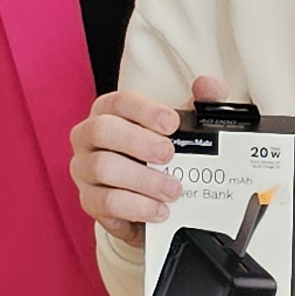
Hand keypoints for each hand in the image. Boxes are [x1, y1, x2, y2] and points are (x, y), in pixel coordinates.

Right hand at [71, 77, 232, 243]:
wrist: (152, 197)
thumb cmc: (160, 153)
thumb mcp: (182, 127)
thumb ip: (200, 103)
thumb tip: (209, 85)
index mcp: (109, 112)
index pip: (120, 102)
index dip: (145, 110)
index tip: (172, 122)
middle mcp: (89, 137)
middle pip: (102, 130)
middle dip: (138, 142)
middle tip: (170, 155)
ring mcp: (85, 170)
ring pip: (103, 168)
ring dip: (143, 179)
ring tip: (173, 189)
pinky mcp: (91, 201)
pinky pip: (107, 203)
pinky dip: (136, 207)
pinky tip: (159, 210)